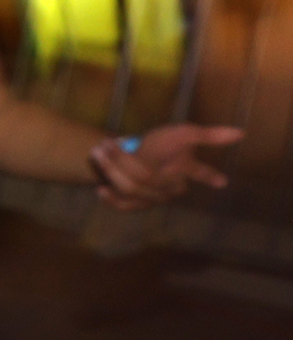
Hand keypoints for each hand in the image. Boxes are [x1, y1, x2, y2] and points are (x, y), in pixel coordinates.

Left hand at [90, 123, 237, 208]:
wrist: (129, 152)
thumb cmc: (159, 142)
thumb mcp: (181, 133)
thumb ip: (207, 135)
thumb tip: (241, 133)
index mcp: (185, 170)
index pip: (199, 172)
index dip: (208, 176)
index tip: (221, 182)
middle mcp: (172, 187)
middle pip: (147, 178)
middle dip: (124, 159)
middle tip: (106, 143)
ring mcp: (154, 198)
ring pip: (132, 188)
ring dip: (112, 169)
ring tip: (98, 151)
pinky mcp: (136, 205)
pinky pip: (125, 206)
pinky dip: (111, 199)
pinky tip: (100, 189)